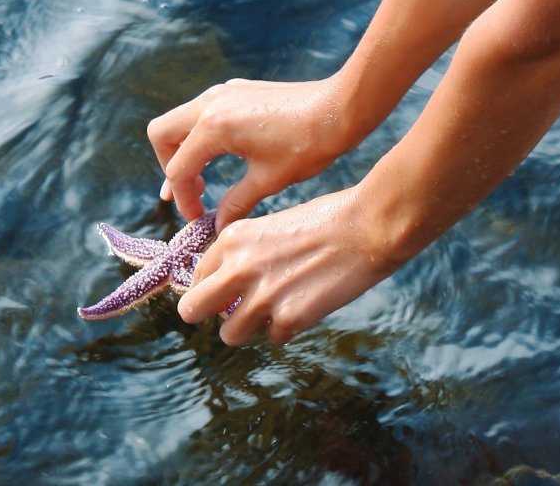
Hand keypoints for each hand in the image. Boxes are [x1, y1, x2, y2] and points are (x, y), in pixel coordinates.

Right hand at [147, 75, 352, 230]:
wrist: (341, 107)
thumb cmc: (308, 144)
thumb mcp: (268, 180)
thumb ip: (235, 203)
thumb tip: (217, 226)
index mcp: (213, 127)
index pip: (178, 170)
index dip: (183, 200)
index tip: (197, 220)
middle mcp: (210, 104)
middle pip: (162, 135)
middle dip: (168, 167)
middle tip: (190, 192)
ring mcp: (222, 93)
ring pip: (179, 121)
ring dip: (183, 151)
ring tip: (201, 181)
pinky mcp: (236, 91)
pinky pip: (201, 113)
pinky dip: (200, 138)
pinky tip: (221, 158)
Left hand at [177, 191, 396, 345]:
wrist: (368, 226)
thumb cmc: (325, 221)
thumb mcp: (270, 227)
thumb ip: (243, 254)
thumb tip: (225, 284)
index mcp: (231, 239)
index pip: (196, 276)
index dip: (209, 287)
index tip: (224, 293)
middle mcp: (238, 268)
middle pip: (191, 310)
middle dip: (206, 315)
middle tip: (227, 314)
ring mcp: (262, 296)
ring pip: (229, 335)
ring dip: (248, 328)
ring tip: (273, 311)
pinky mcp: (289, 319)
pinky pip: (273, 338)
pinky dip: (288, 329)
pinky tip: (307, 305)